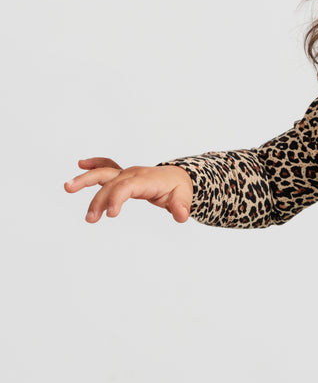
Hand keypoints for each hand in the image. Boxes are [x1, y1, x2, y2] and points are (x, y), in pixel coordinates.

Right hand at [64, 159, 193, 223]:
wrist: (179, 177)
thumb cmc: (179, 189)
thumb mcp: (184, 198)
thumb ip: (181, 206)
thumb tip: (181, 215)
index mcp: (145, 179)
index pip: (126, 188)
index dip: (116, 199)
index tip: (110, 215)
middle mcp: (132, 174)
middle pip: (110, 184)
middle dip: (98, 200)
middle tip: (90, 219)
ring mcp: (126, 173)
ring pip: (103, 174)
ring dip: (85, 180)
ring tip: (67, 188)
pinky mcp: (122, 176)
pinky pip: (107, 166)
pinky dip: (95, 163)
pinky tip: (81, 163)